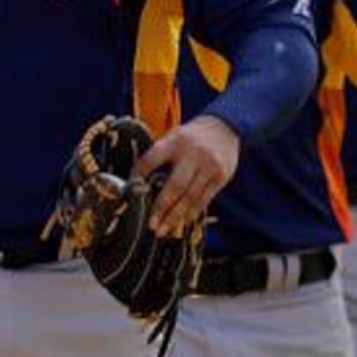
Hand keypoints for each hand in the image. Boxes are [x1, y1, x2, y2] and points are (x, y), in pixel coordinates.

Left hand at [138, 114, 238, 234]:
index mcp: (174, 142)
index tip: (131, 189)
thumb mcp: (174, 136)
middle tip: (152, 225)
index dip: (139, 174)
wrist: (225, 127)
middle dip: (162, 208)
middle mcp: (191, 155)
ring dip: (176, 216)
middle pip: (174, 186)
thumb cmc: (191, 136)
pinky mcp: (220, 177)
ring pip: (190, 197)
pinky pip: (204, 199)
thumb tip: (140, 181)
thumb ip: (160, 155)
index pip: (151, 160)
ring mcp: (208, 166)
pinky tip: (183, 222)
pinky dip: (192, 212)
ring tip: (165, 230)